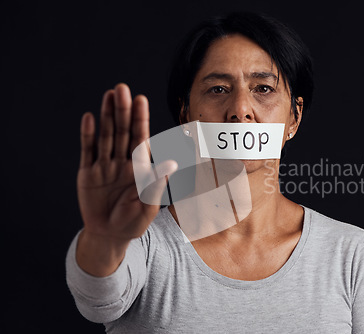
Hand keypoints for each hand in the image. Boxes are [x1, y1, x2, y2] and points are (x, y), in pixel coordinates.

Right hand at [75, 83, 175, 275]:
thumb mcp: (148, 206)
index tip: (141, 100)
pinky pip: (88, 151)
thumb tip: (172, 164)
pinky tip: (90, 118)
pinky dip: (88, 135)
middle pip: (122, 132)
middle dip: (123, 111)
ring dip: (107, 116)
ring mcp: (104, 166)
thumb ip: (156, 184)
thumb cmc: (133, 222)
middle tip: (123, 89)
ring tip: (109, 95)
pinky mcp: (88, 174)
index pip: (140, 139)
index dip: (140, 120)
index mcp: (139, 168)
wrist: (109, 236)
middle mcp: (122, 162)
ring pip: (106, 136)